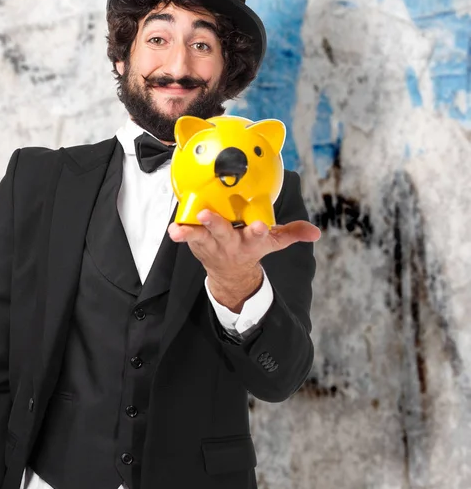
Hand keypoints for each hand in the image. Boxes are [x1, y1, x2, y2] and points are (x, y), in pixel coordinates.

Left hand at [167, 210, 320, 311]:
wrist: (231, 273)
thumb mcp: (274, 243)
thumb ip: (293, 233)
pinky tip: (173, 228)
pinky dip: (180, 233)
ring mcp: (213, 245)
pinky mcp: (198, 245)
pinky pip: (188, 238)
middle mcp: (231, 243)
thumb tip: (316, 232)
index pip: (259, 235)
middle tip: (207, 215)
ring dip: (190, 233)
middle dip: (216, 225)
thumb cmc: (252, 248)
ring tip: (178, 230)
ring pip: (201, 238)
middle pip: (224, 233)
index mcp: (252, 241)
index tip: (261, 226)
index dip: (260, 231)